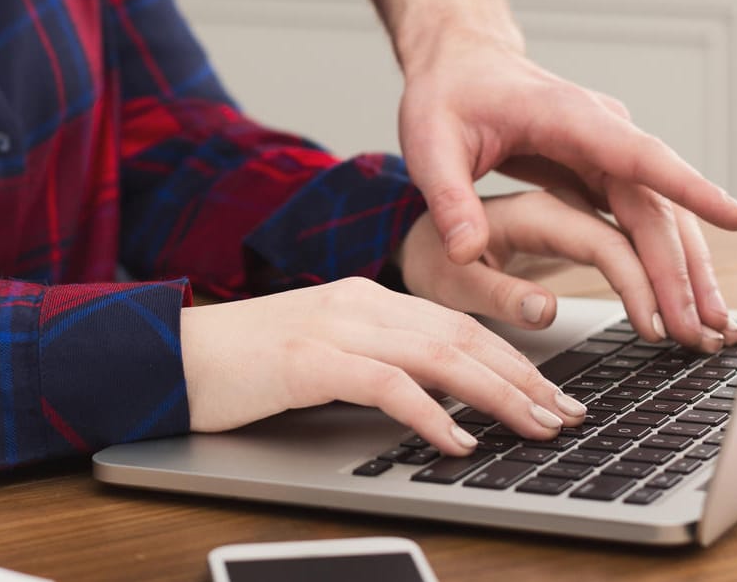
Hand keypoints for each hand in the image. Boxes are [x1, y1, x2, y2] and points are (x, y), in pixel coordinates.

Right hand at [180, 277, 587, 455]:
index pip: (457, 322)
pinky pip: (386, 384)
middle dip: (523, 377)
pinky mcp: (307, 359)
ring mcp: (333, 325)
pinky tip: (458, 440)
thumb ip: (373, 364)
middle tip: (567, 414)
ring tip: (536, 426)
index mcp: (364, 296)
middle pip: (461, 335)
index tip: (552, 393)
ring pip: (438, 354)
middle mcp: (357, 301)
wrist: (169, 355)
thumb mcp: (319, 356)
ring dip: (497, 394)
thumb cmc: (242, 366)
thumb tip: (435, 401)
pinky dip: (429, 412)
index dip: (511, 358)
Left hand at [398, 30, 736, 345]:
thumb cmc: (446, 95)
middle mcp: (600, 131)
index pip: (637, 154)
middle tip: (700, 329)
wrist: (459, 63)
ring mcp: (608, 150)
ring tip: (707, 328)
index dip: (688, 186)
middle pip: (656, 203)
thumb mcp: (430, 144)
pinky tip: (681, 299)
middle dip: (681, 268)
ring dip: (685, 270)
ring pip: (660, 215)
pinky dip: (663, 259)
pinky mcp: (605, 169)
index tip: (735, 217)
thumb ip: (449, 199)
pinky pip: (644, 217)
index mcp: (565, 116)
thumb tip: (463, 251)